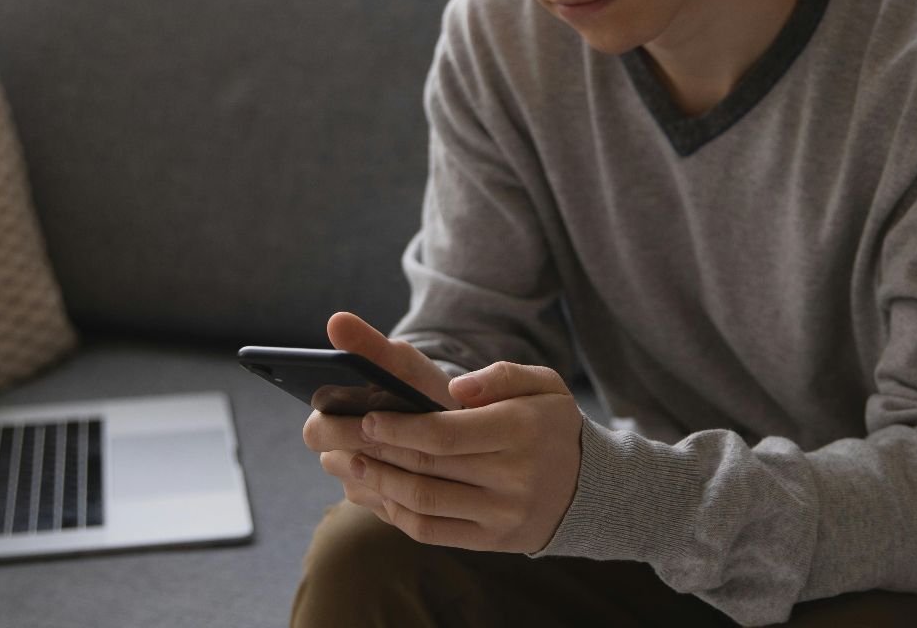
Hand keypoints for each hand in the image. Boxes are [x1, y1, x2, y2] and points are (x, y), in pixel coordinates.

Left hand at [301, 314, 581, 554]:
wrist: (590, 488)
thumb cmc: (551, 424)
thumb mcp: (544, 384)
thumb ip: (502, 375)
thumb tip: (459, 387)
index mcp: (521, 430)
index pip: (447, 433)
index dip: (400, 427)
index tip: (365, 416)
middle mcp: (512, 477)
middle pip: (425, 465)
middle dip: (370, 448)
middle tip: (327, 431)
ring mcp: (500, 514)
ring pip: (422, 501)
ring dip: (372, 481)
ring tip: (339, 460)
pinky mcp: (491, 540)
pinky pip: (430, 530)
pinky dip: (392, 511)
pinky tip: (370, 490)